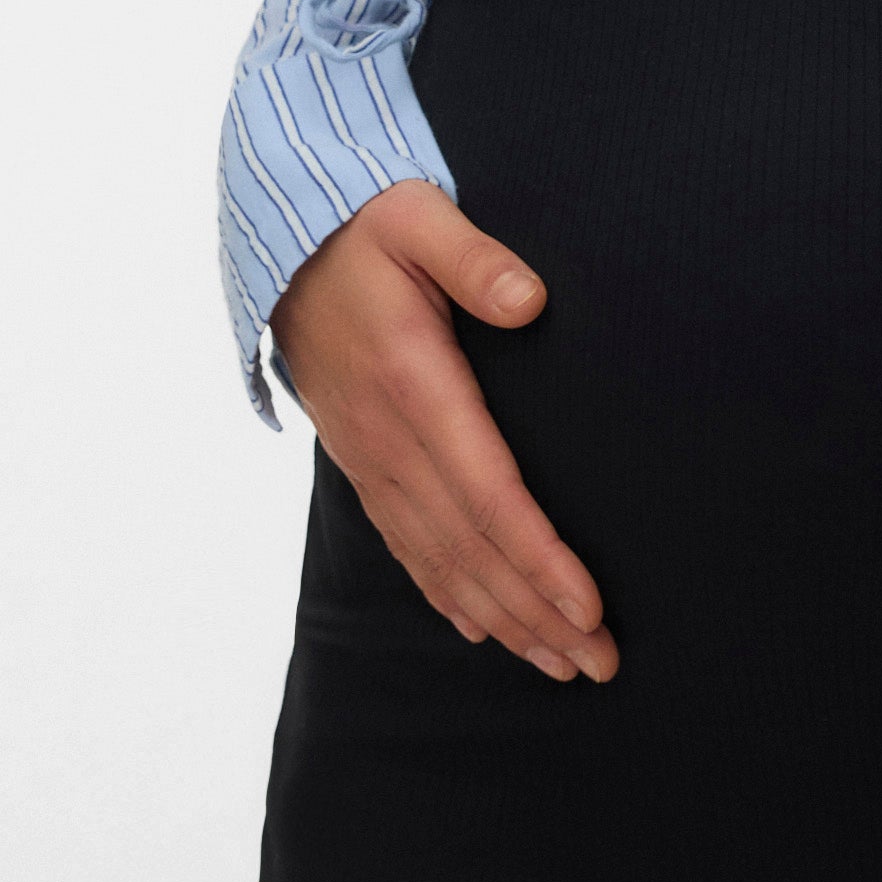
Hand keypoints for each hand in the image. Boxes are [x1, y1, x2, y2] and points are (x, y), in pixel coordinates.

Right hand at [268, 180, 617, 687]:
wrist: (281, 243)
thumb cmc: (362, 225)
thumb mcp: (417, 217)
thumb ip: (473, 258)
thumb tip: (530, 301)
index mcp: (412, 384)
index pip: (487, 494)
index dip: (537, 558)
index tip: (586, 606)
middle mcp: (387, 437)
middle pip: (470, 547)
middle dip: (536, 612)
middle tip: (600, 662)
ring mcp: (369, 456)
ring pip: (438, 559)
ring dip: (501, 618)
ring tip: (560, 664)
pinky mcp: (361, 459)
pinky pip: (405, 542)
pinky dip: (446, 593)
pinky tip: (481, 628)